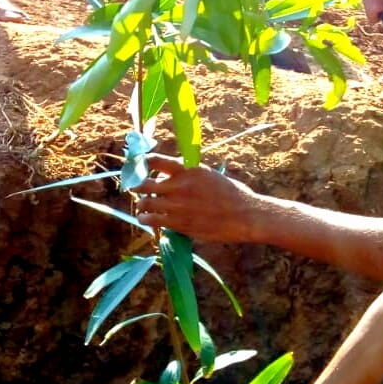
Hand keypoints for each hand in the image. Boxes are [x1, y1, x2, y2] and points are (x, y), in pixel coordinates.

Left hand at [136, 154, 261, 241]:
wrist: (245, 215)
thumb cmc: (233, 194)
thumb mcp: (210, 175)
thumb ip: (190, 174)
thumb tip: (173, 174)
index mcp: (189, 169)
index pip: (156, 161)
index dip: (142, 163)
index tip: (138, 166)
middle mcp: (180, 185)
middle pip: (145, 183)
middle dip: (137, 185)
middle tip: (136, 188)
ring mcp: (178, 205)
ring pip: (146, 203)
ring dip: (141, 205)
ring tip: (142, 208)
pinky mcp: (179, 223)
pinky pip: (153, 220)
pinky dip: (147, 219)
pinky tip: (146, 219)